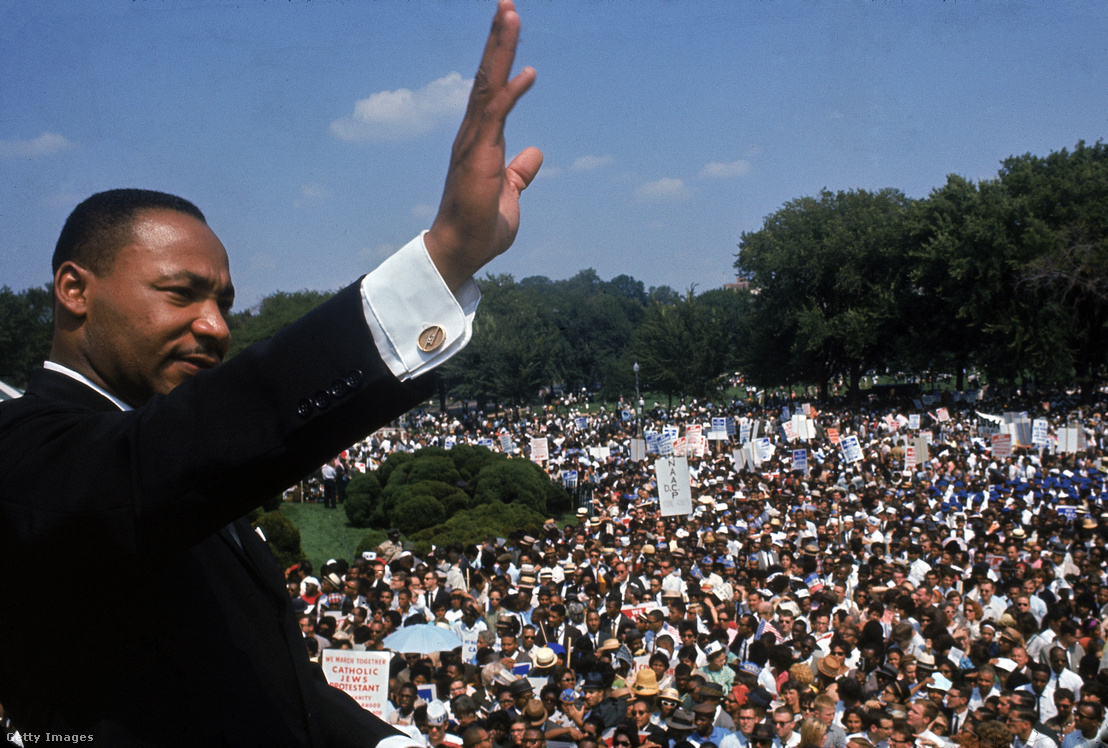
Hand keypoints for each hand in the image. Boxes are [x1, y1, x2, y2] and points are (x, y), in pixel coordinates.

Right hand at [425, 0, 541, 291]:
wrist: (462, 252)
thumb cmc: (481, 226)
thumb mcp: (508, 194)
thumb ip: (519, 173)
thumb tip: (534, 154)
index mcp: (480, 140)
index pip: (492, 89)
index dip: (501, 58)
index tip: (509, 27)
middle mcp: (473, 134)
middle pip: (487, 76)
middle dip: (498, 40)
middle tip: (507, 4)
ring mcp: (473, 143)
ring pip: (488, 86)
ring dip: (500, 50)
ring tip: (510, 14)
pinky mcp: (478, 157)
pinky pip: (495, 116)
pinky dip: (510, 92)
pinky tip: (527, 72)